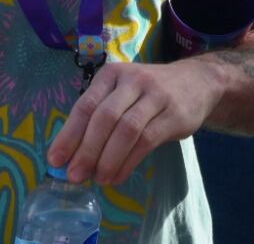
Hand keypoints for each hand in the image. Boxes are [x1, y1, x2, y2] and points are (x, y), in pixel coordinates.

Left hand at [48, 61, 215, 185]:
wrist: (198, 81)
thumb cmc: (149, 92)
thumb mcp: (122, 92)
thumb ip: (99, 117)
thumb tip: (70, 156)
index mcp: (113, 74)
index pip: (86, 105)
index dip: (69, 135)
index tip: (55, 161)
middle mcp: (134, 80)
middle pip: (105, 117)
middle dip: (87, 150)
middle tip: (74, 176)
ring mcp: (156, 95)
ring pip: (126, 130)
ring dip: (108, 159)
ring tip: (98, 179)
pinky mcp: (174, 114)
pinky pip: (147, 140)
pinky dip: (128, 162)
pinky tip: (117, 176)